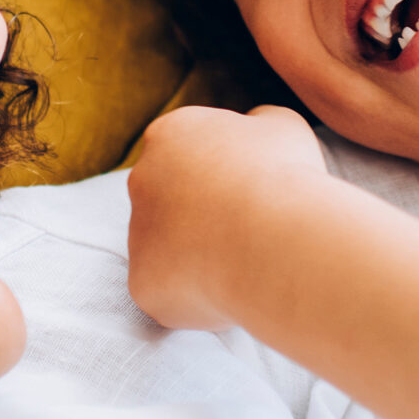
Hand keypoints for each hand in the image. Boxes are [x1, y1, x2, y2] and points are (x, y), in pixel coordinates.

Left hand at [125, 104, 324, 332]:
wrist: (270, 239)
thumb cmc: (282, 176)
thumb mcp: (282, 126)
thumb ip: (256, 124)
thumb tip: (252, 131)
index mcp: (169, 135)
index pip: (188, 152)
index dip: (224, 173)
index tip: (254, 189)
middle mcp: (141, 180)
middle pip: (170, 200)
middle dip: (203, 214)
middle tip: (249, 230)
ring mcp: (136, 235)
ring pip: (169, 249)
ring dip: (200, 256)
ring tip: (247, 262)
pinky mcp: (142, 283)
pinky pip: (171, 291)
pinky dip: (198, 295)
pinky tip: (233, 289)